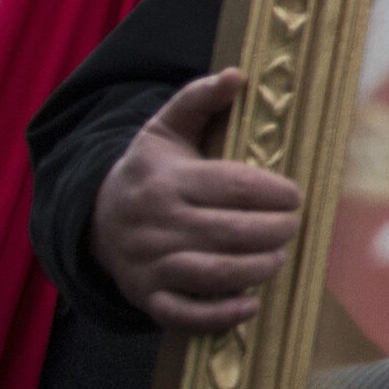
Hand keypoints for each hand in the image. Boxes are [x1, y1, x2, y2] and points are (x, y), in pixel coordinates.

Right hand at [90, 69, 302, 332]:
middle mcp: (157, 223)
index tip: (295, 196)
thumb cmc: (148, 173)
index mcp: (167, 181)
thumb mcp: (165, 131)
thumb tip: (237, 74)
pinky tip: (251, 305)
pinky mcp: (148, 297)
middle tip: (292, 228)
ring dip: (257, 269)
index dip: (275, 192)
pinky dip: (221, 314)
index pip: (234, 186)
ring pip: (213, 273)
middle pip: (232, 232)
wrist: (93, 221)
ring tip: (279, 258)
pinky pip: (185, 314)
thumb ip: (198, 101)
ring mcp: (150, 264)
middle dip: (275, 232)